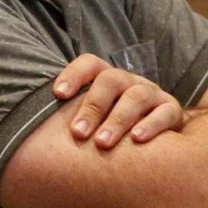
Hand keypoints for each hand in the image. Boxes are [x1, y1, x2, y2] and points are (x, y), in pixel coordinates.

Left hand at [51, 54, 182, 149]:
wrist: (159, 137)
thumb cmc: (111, 127)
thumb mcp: (92, 119)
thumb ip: (72, 119)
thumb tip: (36, 136)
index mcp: (107, 78)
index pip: (90, 64)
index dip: (74, 74)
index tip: (58, 94)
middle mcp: (129, 81)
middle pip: (110, 80)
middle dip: (92, 106)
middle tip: (78, 133)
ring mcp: (151, 94)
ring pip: (136, 97)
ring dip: (117, 120)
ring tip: (102, 143)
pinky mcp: (171, 110)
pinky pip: (165, 113)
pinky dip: (151, 125)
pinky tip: (137, 139)